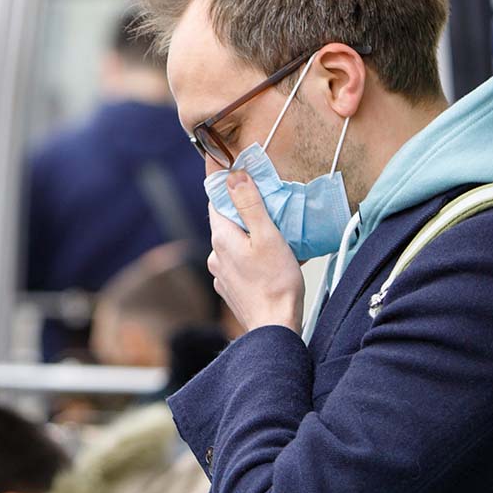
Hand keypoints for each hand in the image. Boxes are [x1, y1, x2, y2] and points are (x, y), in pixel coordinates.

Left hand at [206, 171, 305, 333]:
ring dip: (251, 234)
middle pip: (227, 220)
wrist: (275, 329)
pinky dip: (254, 254)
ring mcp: (222, 274)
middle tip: (267, 200)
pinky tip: (274, 260)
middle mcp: (215, 255)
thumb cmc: (276, 284)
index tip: (230, 163)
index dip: (225, 181)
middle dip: (244, 208)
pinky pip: (241, 262)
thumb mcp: (268, 236)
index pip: (215, 199)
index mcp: (221, 238)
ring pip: (235, 242)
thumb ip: (250, 205)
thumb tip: (234, 176)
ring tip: (277, 234)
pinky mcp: (233, 288)